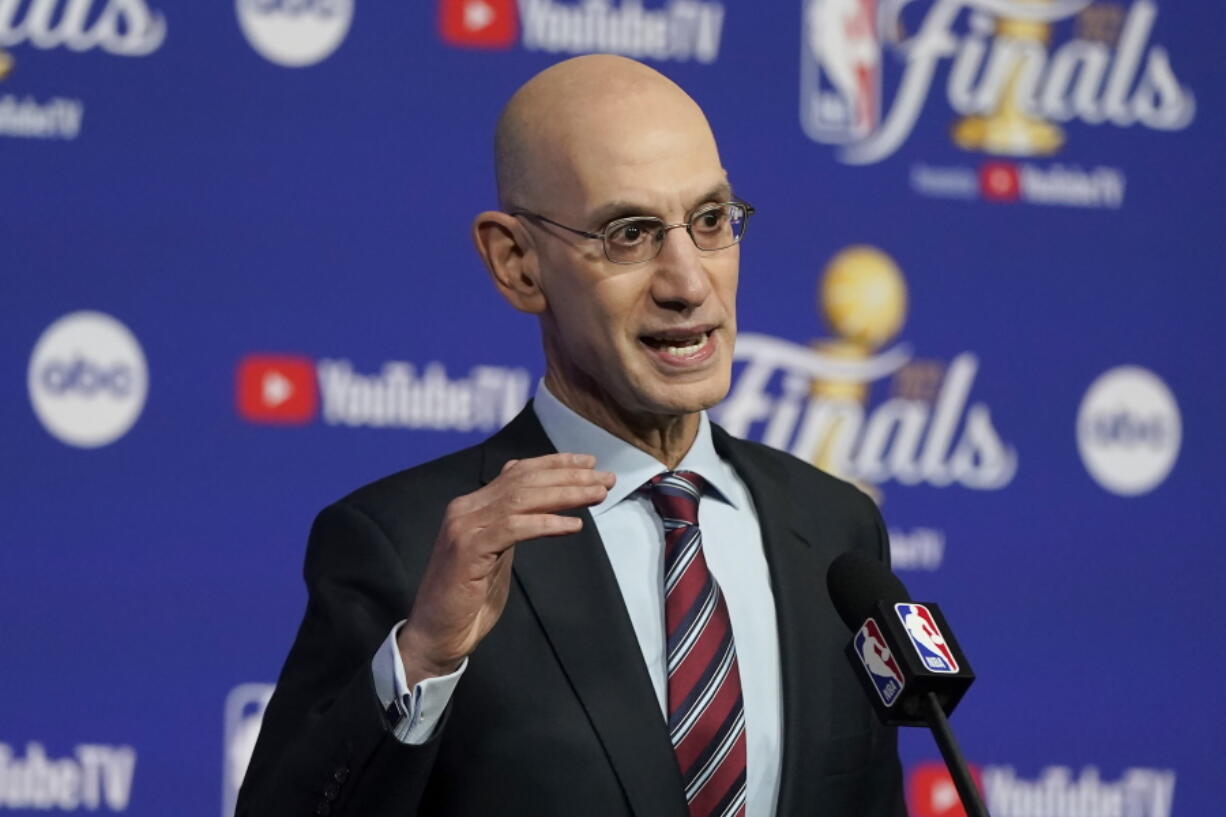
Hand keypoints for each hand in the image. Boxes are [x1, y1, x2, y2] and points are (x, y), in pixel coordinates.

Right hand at [397, 453, 614, 685]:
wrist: (436, 634)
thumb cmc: (468, 599)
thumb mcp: (496, 553)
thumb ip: (512, 526)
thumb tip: (541, 506)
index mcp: (472, 506)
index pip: (517, 471)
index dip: (555, 463)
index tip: (589, 461)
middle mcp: (466, 509)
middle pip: (524, 481)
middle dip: (569, 476)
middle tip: (605, 478)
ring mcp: (465, 527)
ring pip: (522, 498)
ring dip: (565, 493)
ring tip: (597, 494)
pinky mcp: (468, 549)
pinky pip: (515, 528)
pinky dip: (546, 523)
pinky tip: (573, 525)